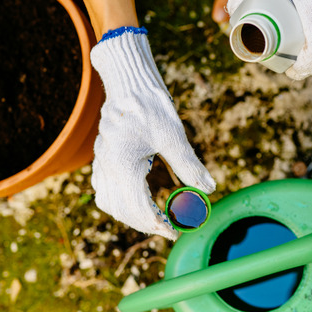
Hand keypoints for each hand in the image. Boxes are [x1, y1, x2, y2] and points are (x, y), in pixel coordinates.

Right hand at [89, 27, 215, 239]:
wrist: (128, 79)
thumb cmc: (151, 104)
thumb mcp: (174, 135)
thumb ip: (189, 165)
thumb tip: (209, 189)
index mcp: (123, 165)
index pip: (138, 209)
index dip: (158, 226)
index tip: (176, 232)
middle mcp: (108, 167)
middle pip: (122, 211)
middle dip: (145, 224)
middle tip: (170, 229)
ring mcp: (101, 161)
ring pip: (108, 202)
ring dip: (130, 215)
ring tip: (155, 219)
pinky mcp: (103, 155)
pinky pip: (104, 188)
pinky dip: (119, 201)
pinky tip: (137, 200)